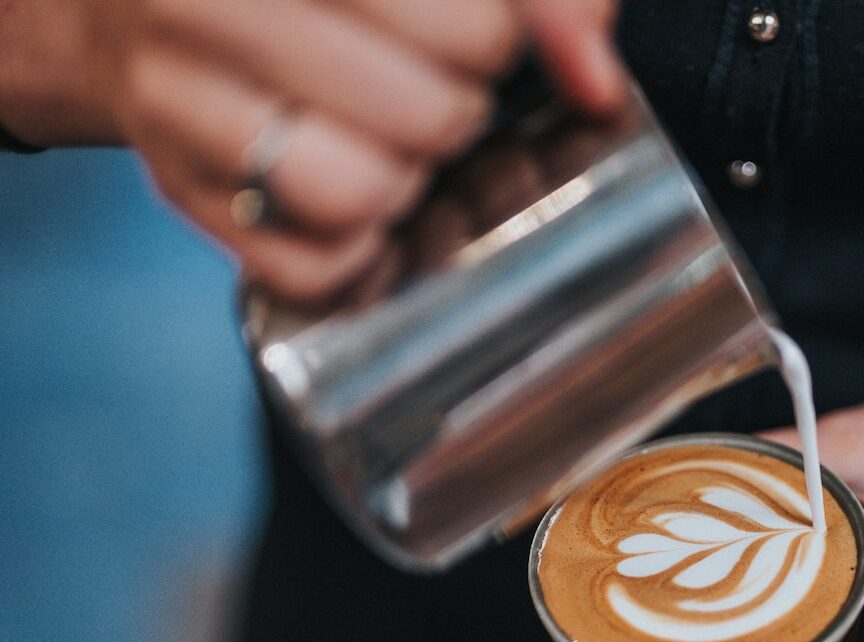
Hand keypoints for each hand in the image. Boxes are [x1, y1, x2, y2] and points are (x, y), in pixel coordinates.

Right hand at [63, 0, 621, 301]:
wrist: (146, 1)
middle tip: (431, 90)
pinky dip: (355, 255)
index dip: (495, 42)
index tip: (473, 32)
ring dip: (401, 185)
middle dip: (455, 113)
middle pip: (428, 116)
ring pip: (356, 195)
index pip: (467, 30)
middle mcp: (200, 2)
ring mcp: (173, 100)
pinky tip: (351, 200)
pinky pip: (312, 269)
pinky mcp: (178, 191)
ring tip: (387, 145)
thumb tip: (594, 79)